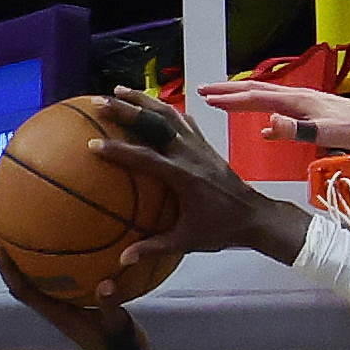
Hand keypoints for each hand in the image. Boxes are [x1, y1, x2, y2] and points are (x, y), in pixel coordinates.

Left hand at [0, 242, 152, 349]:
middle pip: (21, 281)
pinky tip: (61, 245)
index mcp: (57, 314)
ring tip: (19, 231)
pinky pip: (56, 279)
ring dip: (23, 259)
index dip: (7, 269)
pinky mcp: (76, 303)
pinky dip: (51, 263)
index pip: (23, 290)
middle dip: (6, 258)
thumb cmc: (120, 345)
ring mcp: (64, 306)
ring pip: (36, 279)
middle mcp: (55, 308)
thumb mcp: (118, 324)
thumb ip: (110, 306)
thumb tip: (105, 284)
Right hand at [85, 86, 303, 265]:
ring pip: (170, 114)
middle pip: (156, 123)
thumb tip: (123, 259)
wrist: (255, 216)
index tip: (93, 145)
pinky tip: (154, 105)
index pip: (145, 158)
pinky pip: (185, 120)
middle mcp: (191, 155)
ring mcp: (200, 146)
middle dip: (127, 109)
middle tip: (101, 100)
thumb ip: (155, 247)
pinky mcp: (207, 145)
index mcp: (183, 176)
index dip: (119, 150)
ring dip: (145, 100)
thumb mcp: (187, 240)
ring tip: (120, 90)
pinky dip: (167, 109)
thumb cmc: (222, 229)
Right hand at [199, 80, 349, 160]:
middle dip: (230, 92)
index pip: (256, 97)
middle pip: (258, 92)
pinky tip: (265, 130)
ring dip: (245, 102)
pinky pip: (283, 116)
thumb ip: (296, 130)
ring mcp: (307, 107)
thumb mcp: (326, 133)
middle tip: (204, 91)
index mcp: (298, 100)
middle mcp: (300, 98)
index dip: (229, 97)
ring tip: (225, 104)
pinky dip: (268, 120)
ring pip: (268, 101)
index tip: (206, 96)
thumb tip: (268, 125)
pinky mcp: (315, 117)